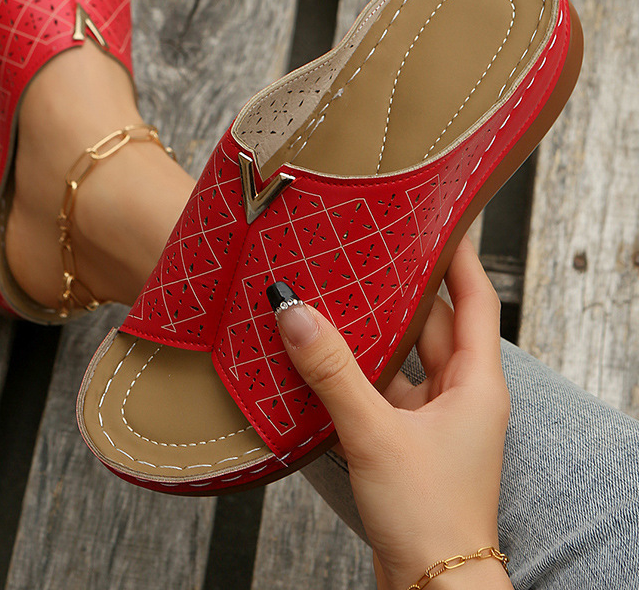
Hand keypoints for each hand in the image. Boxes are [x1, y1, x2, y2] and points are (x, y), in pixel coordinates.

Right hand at [274, 239, 511, 589]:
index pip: (475, 298)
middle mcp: (461, 394)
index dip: (458, 255)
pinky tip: (327, 354)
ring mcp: (435, 417)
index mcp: (477, 382)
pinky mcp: (409, 439)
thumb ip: (331, 371)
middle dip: (403, 287)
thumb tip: (293, 312)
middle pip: (434, 322)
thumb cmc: (428, 514)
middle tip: (369, 247)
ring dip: (374, 330)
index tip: (437, 216)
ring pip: (404, 356)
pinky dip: (359, 370)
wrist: (432, 587)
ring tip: (339, 290)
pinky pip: (384, 387)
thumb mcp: (375, 433)